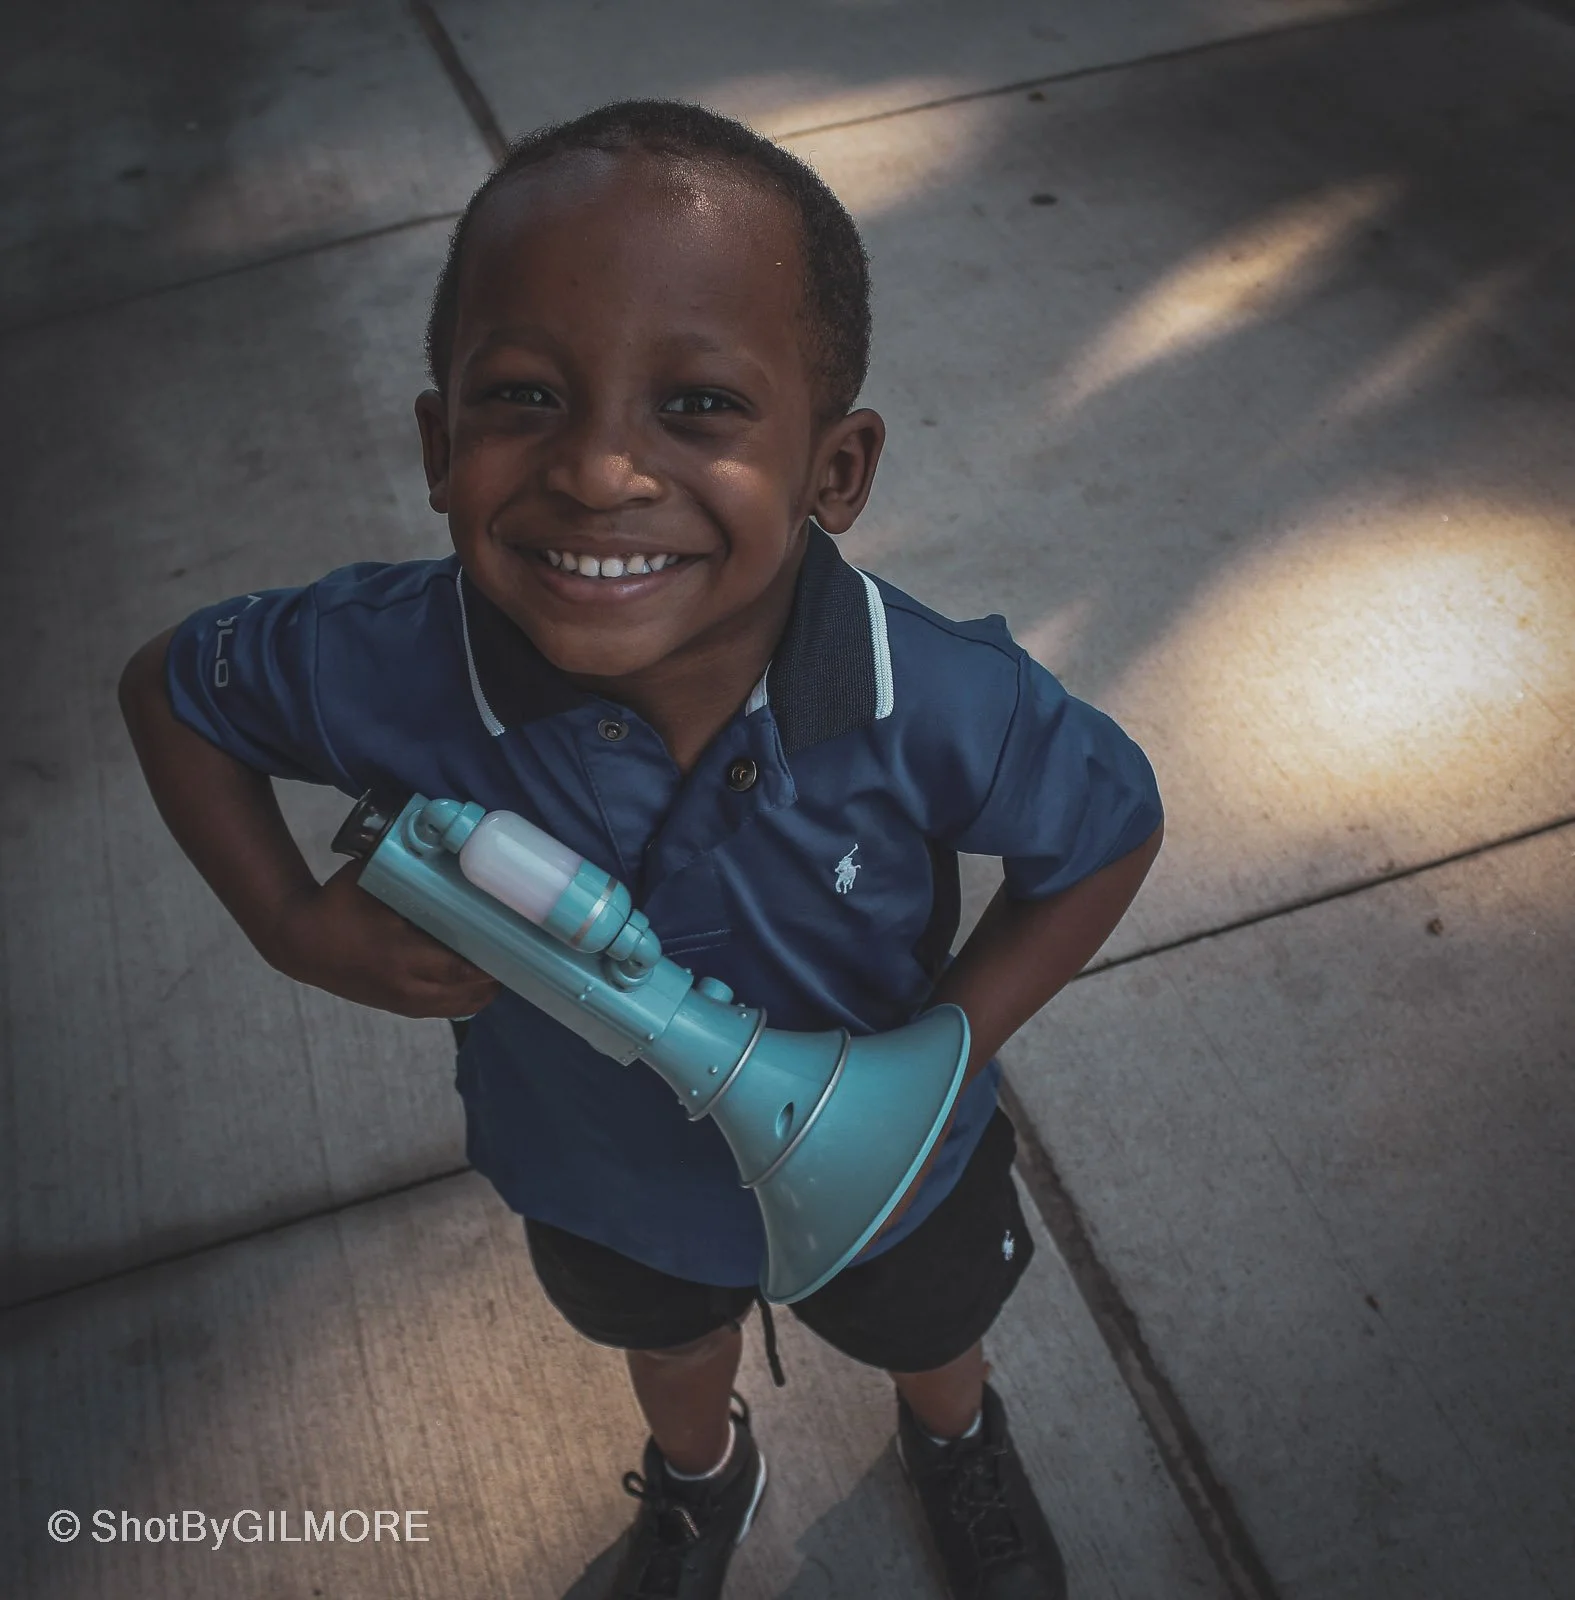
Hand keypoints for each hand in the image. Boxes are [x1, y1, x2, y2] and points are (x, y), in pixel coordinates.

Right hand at [263, 859, 500, 1018]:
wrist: (299, 943)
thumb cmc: (336, 905)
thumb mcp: (368, 880)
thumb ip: (406, 869)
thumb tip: (443, 843)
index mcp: (400, 956)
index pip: (459, 968)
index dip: (492, 962)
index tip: (517, 944)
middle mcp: (405, 986)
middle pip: (467, 992)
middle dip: (496, 976)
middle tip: (521, 953)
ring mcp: (401, 1001)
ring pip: (459, 1007)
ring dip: (484, 990)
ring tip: (504, 965)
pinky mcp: (397, 1007)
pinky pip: (444, 1010)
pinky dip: (466, 998)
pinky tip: (479, 980)